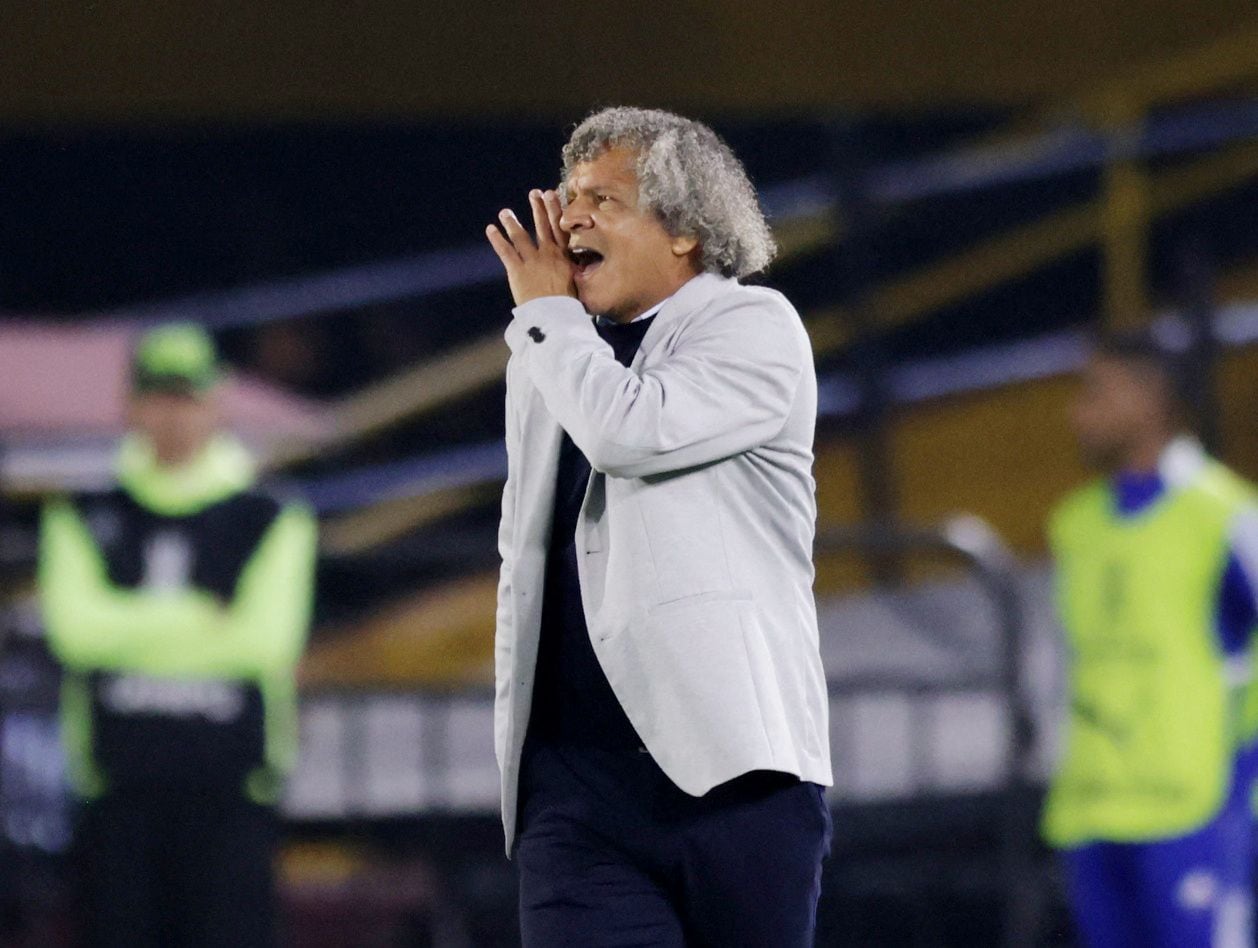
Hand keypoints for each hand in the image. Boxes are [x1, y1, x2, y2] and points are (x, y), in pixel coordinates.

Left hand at [485, 189, 575, 306]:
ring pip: (520, 236)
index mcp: (565, 258)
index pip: (560, 229)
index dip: (555, 211)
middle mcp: (548, 254)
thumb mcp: (578, 285)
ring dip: (512, 222)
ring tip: (505, 212)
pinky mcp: (517, 270)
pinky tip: (490, 229)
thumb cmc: (569, 306)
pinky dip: (497, 240)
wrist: (554, 315)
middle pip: (542, 226)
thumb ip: (576, 272)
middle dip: (538, 208)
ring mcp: (532, 261)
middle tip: (534, 193)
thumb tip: (581, 266)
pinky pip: (505, 251)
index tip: (552, 195)